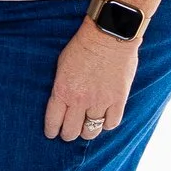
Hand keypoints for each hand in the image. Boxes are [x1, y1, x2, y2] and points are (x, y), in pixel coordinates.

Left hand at [44, 19, 135, 141]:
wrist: (109, 36)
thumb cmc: (82, 46)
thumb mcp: (62, 66)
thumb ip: (61, 87)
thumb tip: (61, 102)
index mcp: (62, 91)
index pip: (54, 121)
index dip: (52, 131)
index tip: (53, 134)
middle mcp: (80, 100)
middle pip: (72, 131)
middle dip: (68, 134)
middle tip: (69, 133)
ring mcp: (100, 102)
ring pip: (92, 131)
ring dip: (88, 132)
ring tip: (87, 128)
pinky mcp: (118, 100)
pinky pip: (112, 123)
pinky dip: (107, 124)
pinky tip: (104, 119)